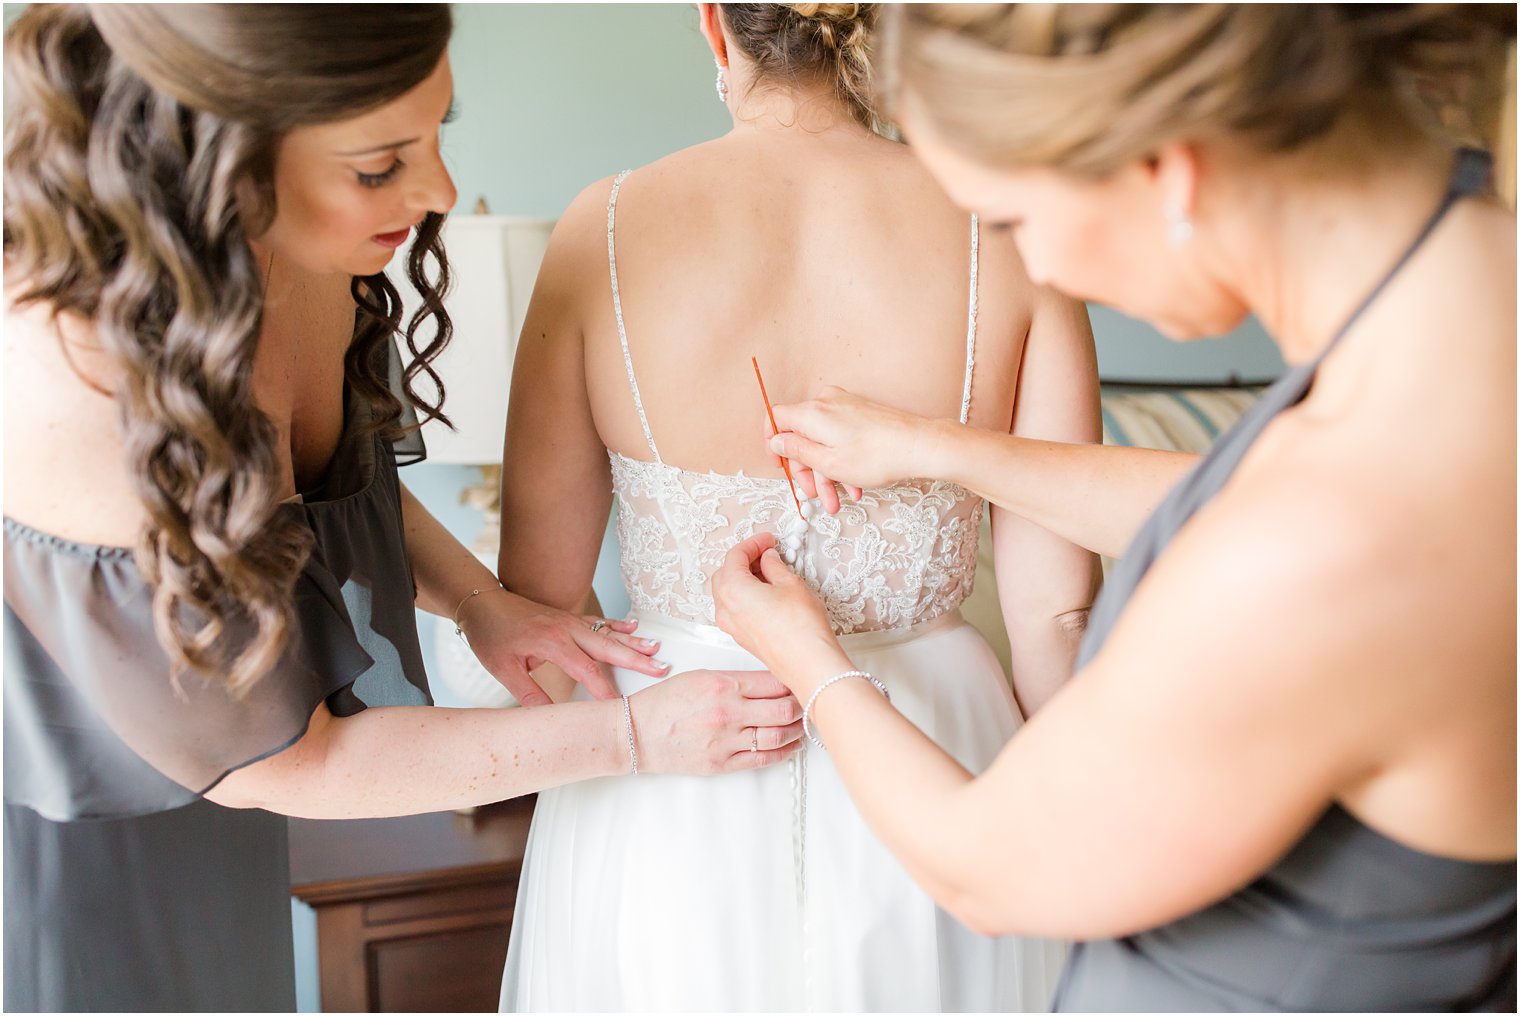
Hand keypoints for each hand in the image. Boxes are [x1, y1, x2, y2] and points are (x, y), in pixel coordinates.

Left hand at [460, 590, 667, 706]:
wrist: (482, 603)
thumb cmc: (490, 635)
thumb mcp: (503, 669)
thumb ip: (528, 694)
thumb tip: (549, 719)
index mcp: (551, 642)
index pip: (587, 669)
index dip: (605, 689)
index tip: (621, 706)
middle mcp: (566, 628)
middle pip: (608, 647)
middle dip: (636, 660)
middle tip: (661, 669)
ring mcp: (570, 621)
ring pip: (608, 633)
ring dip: (634, 641)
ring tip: (657, 649)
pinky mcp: (569, 618)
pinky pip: (599, 622)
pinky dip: (618, 625)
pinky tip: (635, 627)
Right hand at [630, 667, 803, 774]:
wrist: (635, 733)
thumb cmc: (664, 702)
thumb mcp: (698, 677)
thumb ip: (734, 680)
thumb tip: (768, 682)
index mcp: (723, 683)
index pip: (774, 682)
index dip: (794, 682)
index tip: (803, 681)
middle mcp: (729, 711)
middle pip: (784, 708)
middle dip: (803, 705)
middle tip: (811, 702)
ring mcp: (727, 740)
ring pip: (778, 734)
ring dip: (797, 729)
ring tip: (804, 723)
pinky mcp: (722, 763)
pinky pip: (762, 758)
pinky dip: (784, 752)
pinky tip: (792, 745)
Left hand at [712, 533, 851, 699]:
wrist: (808, 663)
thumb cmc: (801, 628)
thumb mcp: (790, 584)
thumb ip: (774, 566)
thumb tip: (768, 559)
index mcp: (732, 589)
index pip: (735, 556)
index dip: (752, 543)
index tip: (767, 540)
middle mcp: (725, 608)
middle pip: (725, 573)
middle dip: (744, 559)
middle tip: (766, 551)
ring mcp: (732, 625)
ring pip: (728, 592)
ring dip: (744, 577)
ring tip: (769, 570)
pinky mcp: (742, 637)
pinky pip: (735, 608)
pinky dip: (745, 594)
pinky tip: (767, 591)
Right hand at [765, 386, 944, 514]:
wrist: (918, 446)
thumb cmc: (877, 456)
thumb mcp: (827, 462)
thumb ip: (796, 450)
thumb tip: (777, 441)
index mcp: (812, 413)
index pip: (776, 418)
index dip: (772, 443)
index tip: (779, 464)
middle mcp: (826, 403)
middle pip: (801, 436)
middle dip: (807, 470)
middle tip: (816, 495)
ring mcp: (845, 406)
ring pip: (823, 441)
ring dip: (828, 473)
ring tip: (839, 500)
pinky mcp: (860, 413)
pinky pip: (840, 438)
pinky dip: (842, 461)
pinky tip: (854, 485)